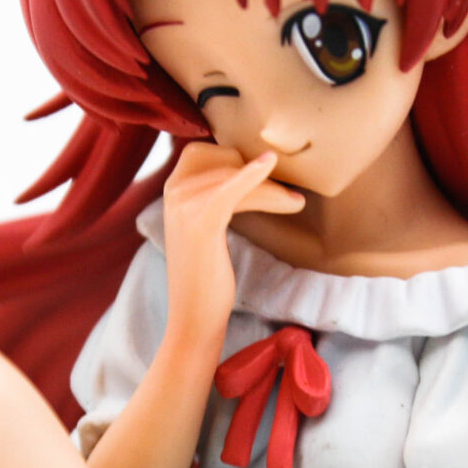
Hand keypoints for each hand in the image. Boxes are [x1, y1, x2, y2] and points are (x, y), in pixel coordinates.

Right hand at [161, 142, 303, 347]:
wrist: (194, 315)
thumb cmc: (207, 273)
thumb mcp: (208, 225)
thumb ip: (219, 196)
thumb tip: (256, 169)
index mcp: (173, 188)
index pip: (208, 152)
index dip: (238, 159)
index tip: (266, 175)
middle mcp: (173, 190)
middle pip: (226, 162)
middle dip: (260, 175)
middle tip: (288, 195)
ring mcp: (183, 205)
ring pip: (237, 178)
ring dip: (271, 190)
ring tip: (295, 202)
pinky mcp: (201, 222)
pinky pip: (231, 189)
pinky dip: (252, 175)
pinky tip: (269, 162)